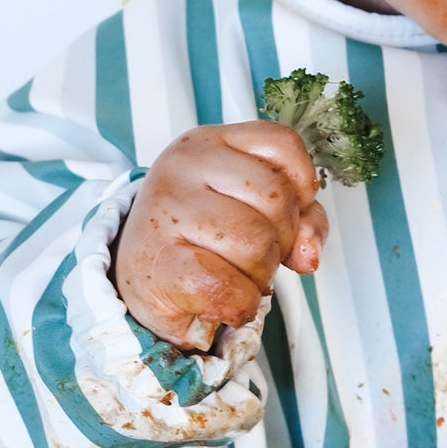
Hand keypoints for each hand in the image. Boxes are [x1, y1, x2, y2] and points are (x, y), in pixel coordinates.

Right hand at [114, 123, 327, 352]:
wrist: (138, 279)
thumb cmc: (198, 239)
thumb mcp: (247, 209)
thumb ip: (297, 218)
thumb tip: (308, 253)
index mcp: (209, 143)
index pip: (282, 144)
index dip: (300, 186)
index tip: (283, 214)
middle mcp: (183, 167)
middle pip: (277, 200)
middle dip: (280, 240)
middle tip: (250, 255)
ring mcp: (166, 212)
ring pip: (257, 244)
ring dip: (259, 276)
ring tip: (233, 275)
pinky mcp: (158, 263)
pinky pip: (228, 287)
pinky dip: (240, 304)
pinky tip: (225, 301)